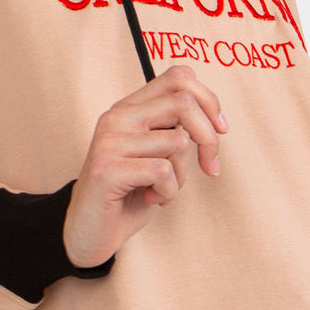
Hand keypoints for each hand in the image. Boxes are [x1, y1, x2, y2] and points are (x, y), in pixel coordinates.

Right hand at [62, 64, 228, 267]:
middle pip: (183, 102)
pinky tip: (150, 200)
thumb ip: (174, 131)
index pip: (178, 76)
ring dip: (182, 176)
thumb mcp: (156, 156)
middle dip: (208, 138)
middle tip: (209, 167)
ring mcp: (109, 140)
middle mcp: (116, 117)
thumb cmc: (129, 194)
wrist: (89, 233)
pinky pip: (164, 172)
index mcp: (129, 108)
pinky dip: (168, 192)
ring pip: (177, 142)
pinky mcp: (107, 168)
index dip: (208, 100)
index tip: (220, 130)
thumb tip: (214, 119)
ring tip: (161, 190)